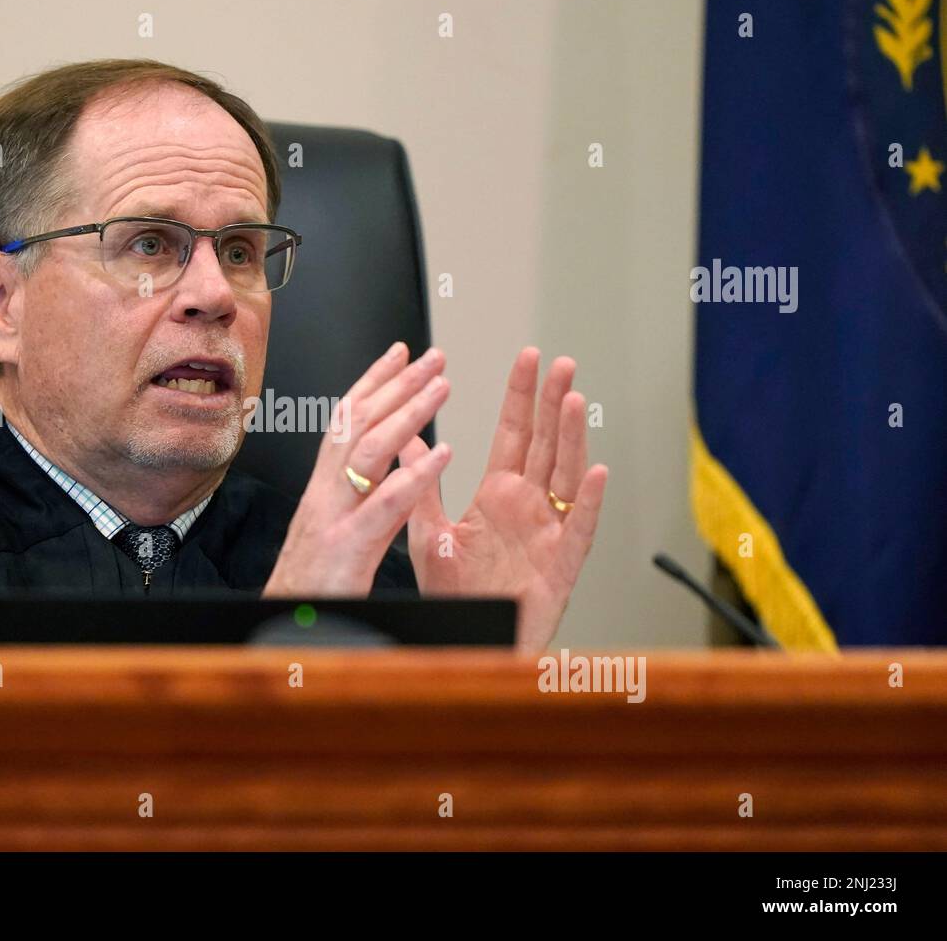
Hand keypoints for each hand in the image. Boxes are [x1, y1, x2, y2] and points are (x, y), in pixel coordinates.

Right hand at [264, 342, 452, 596]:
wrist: (283, 633)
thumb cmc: (313, 588)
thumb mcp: (338, 535)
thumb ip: (364, 502)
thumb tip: (395, 470)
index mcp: (323, 491)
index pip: (347, 422)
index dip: (372, 382)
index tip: (400, 353)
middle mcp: (324, 495)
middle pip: (359, 424)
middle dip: (397, 384)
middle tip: (434, 356)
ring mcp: (334, 519)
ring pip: (370, 452)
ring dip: (409, 413)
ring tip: (443, 386)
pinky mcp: (348, 549)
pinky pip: (385, 505)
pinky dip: (416, 475)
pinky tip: (445, 454)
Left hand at [398, 347, 607, 652]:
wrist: (466, 640)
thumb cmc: (457, 595)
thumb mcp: (429, 532)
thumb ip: (420, 487)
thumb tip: (404, 442)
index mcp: (498, 496)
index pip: (514, 434)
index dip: (522, 397)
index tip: (530, 359)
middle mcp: (527, 508)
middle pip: (546, 445)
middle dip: (553, 403)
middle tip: (562, 363)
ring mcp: (548, 534)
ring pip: (565, 478)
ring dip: (571, 439)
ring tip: (574, 401)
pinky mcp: (561, 566)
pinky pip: (579, 530)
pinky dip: (588, 503)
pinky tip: (595, 473)